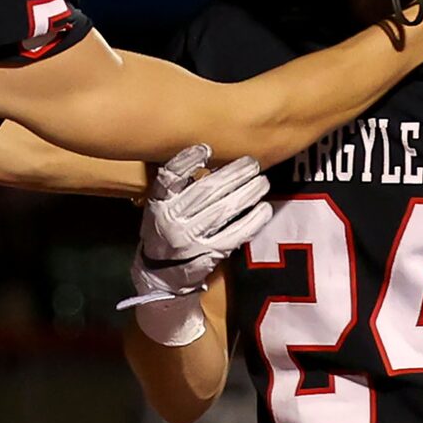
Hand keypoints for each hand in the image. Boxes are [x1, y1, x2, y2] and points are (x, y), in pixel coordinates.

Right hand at [122, 144, 270, 304]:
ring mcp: (191, 240)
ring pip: (223, 212)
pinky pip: (235, 235)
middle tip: (252, 163)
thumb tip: (214, 162)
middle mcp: (172, 221)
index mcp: (158, 203)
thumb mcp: (160, 205)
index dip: (186, 161)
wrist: (158, 274)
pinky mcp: (209, 254)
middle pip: (205, 192)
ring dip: (247, 194)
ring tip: (262, 182)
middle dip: (232, 175)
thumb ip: (181, 185)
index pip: (169, 178)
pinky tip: (264, 209)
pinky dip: (252, 221)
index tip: (205, 148)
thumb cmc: (163, 230)